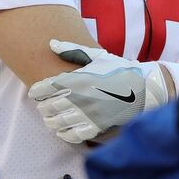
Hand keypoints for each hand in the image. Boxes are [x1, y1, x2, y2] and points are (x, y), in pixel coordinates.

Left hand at [27, 40, 168, 143]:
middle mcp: (80, 97)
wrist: (144, 88)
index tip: (35, 92)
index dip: (36, 91)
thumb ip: (72, 50)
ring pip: (57, 122)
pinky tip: (62, 130)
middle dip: (43, 106)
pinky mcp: (97, 127)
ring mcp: (88, 114)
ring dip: (50, 120)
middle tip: (42, 106)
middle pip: (49, 106)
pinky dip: (63, 134)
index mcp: (78, 78)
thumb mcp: (97, 56)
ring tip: (50, 118)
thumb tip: (51, 43)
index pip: (46, 87)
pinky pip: (72, 135)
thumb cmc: (119, 70)